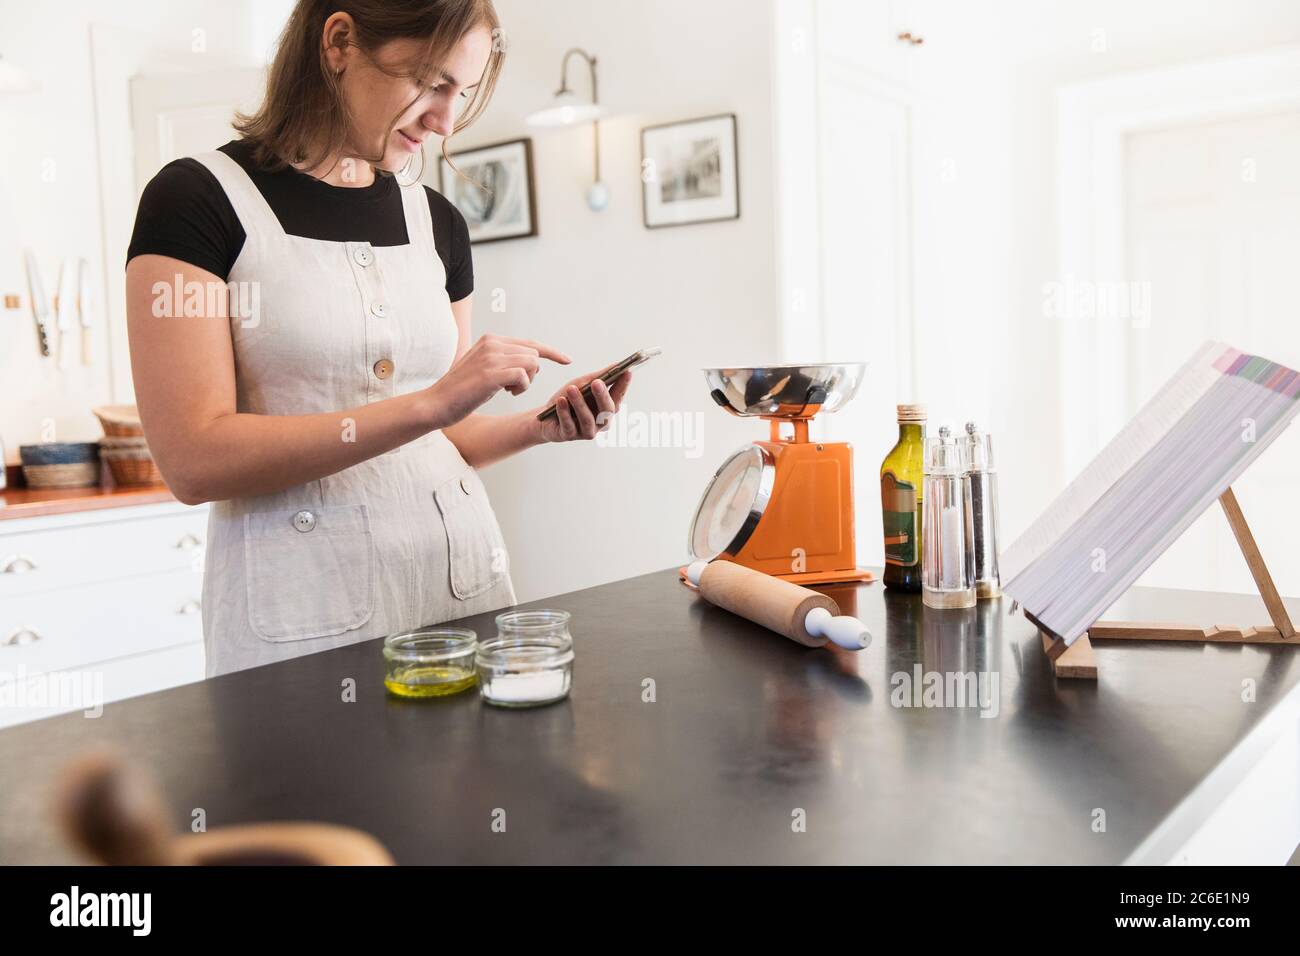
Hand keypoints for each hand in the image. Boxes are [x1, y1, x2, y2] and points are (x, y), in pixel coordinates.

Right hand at [426, 334, 569, 428]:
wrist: (437, 403)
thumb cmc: (462, 391)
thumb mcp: (483, 367)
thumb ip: (503, 359)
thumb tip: (532, 360)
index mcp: (491, 339)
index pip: (530, 342)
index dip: (551, 352)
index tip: (568, 360)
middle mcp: (492, 343)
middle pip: (534, 354)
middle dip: (532, 374)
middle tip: (514, 387)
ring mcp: (492, 356)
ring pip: (532, 364)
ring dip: (526, 382)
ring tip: (508, 390)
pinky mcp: (492, 373)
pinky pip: (524, 376)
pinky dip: (521, 388)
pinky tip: (506, 393)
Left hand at [539, 366, 632, 443]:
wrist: (545, 417)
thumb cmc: (568, 398)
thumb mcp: (583, 384)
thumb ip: (600, 376)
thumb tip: (618, 364)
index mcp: (606, 409)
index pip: (618, 397)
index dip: (623, 386)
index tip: (627, 372)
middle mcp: (600, 423)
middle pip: (606, 411)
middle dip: (602, 395)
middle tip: (597, 382)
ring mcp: (585, 431)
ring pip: (587, 419)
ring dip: (579, 403)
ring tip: (572, 389)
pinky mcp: (569, 436)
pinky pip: (568, 424)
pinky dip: (564, 412)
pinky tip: (561, 401)